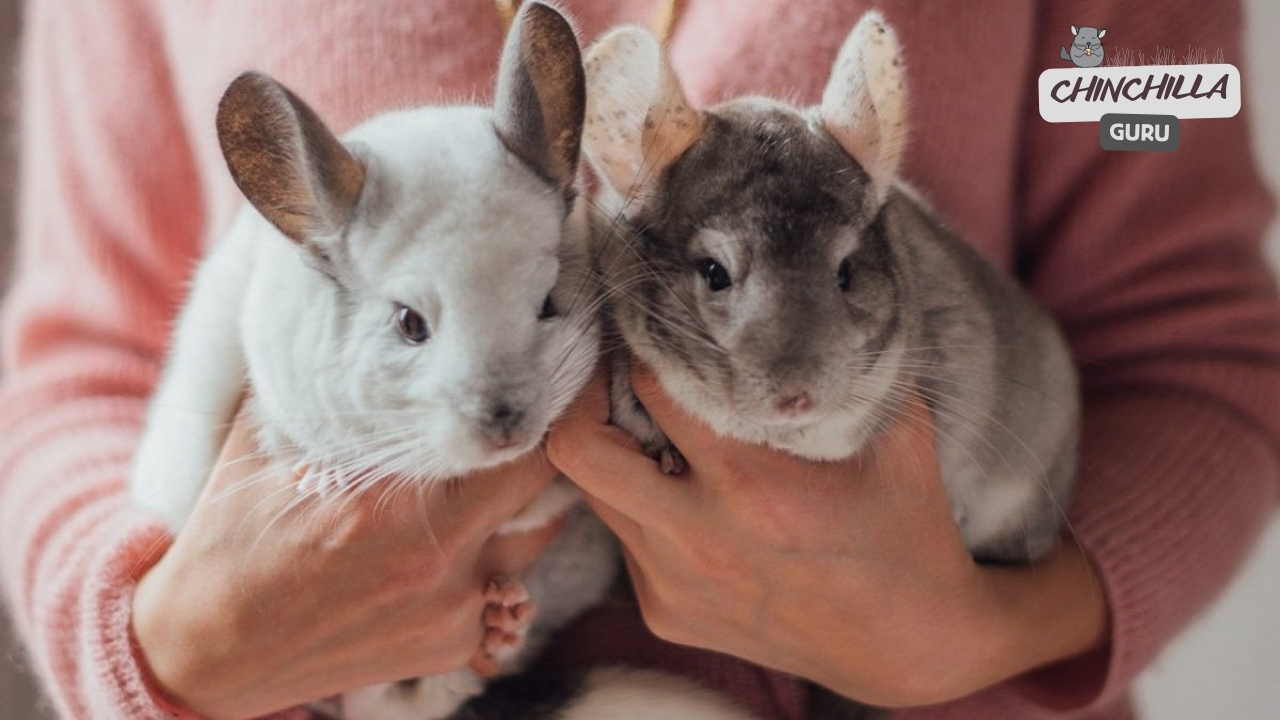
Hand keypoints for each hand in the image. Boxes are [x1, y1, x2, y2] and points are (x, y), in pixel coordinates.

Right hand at [132, 412, 562, 719]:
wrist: (207, 651)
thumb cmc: (234, 540)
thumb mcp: (266, 443)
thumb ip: (325, 387)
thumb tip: (351, 309)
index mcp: (393, 506)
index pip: (518, 446)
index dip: (544, 408)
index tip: (548, 377)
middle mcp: (436, 563)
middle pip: (545, 493)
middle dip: (539, 455)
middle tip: (529, 424)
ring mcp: (449, 613)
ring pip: (531, 543)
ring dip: (517, 510)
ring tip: (488, 482)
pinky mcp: (449, 648)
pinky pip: (501, 591)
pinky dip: (489, 564)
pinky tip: (452, 545)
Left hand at [547, 366, 1106, 706]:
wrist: (909, 646)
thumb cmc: (908, 526)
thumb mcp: (899, 431)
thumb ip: (853, 361)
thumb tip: (824, 286)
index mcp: (754, 488)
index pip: (651, 387)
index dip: (644, 343)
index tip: (652, 322)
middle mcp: (699, 539)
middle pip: (578, 448)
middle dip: (583, 398)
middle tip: (613, 374)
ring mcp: (675, 583)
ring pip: (595, 494)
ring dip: (615, 453)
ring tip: (655, 431)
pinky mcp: (666, 614)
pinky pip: (623, 538)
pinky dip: (640, 506)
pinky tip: (686, 495)